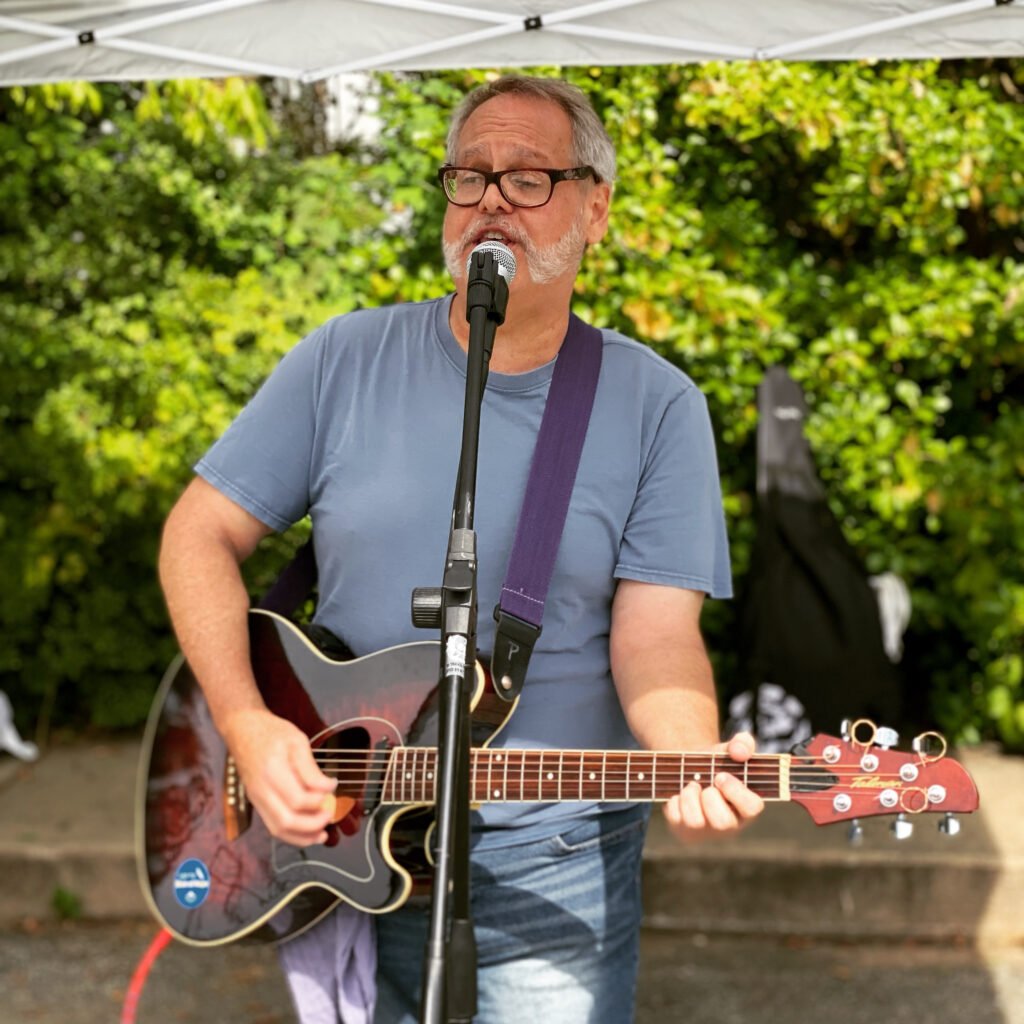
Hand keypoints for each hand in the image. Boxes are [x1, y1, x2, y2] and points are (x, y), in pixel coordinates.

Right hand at [221, 708, 336, 845]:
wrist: (242, 729)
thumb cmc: (270, 732)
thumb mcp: (297, 740)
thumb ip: (311, 768)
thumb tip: (328, 788)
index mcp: (272, 771)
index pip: (298, 799)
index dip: (320, 799)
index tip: (333, 786)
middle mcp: (261, 789)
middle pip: (286, 821)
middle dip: (313, 824)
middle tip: (331, 814)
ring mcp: (257, 798)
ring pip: (278, 830)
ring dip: (303, 836)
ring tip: (322, 833)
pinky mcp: (257, 802)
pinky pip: (273, 826)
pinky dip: (292, 834)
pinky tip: (308, 832)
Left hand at [662, 731, 764, 841]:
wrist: (691, 770)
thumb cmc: (717, 763)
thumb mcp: (730, 749)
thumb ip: (743, 744)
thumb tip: (739, 751)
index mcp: (747, 806)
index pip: (752, 808)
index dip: (735, 791)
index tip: (720, 776)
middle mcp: (730, 825)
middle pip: (722, 822)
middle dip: (710, 798)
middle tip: (706, 785)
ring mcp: (707, 832)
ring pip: (695, 822)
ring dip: (689, 797)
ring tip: (692, 786)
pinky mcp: (685, 832)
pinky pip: (676, 818)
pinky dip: (674, 801)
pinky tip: (680, 795)